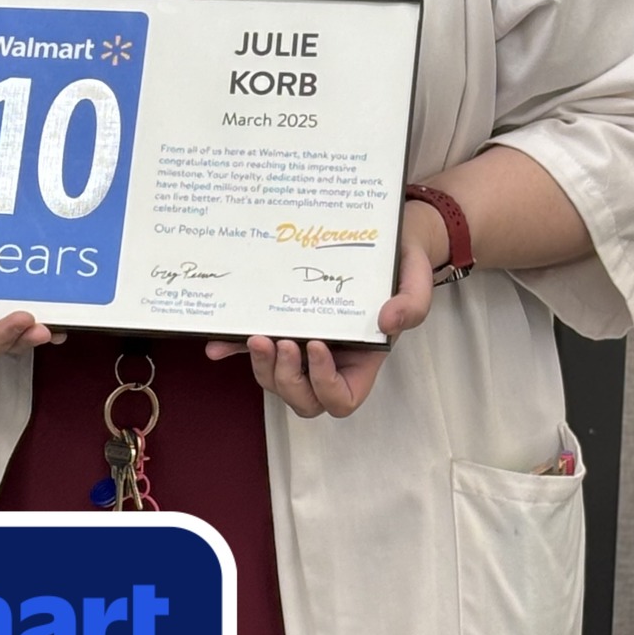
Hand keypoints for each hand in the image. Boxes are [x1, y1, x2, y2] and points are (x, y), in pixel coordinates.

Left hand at [204, 205, 437, 418]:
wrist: (384, 236)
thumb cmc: (402, 263)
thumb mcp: (416, 278)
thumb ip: (413, 304)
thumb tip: (389, 321)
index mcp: (362, 359)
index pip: (341, 398)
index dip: (325, 385)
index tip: (318, 345)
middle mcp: (331, 360)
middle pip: (303, 398)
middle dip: (286, 379)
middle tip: (280, 342)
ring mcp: (303, 345)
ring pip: (276, 380)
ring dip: (261, 367)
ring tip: (255, 336)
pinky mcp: (280, 325)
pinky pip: (255, 348)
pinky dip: (234, 348)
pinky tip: (217, 344)